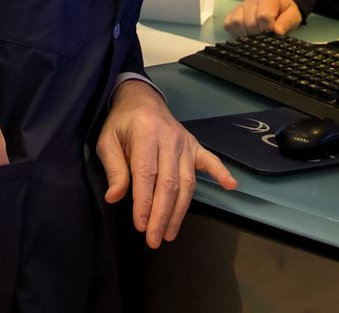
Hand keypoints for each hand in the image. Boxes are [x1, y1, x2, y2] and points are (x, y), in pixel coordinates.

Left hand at [96, 79, 236, 248]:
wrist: (141, 99)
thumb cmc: (122, 123)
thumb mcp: (107, 140)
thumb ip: (114, 168)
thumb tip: (115, 197)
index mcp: (145, 134)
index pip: (147, 173)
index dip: (144, 202)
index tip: (140, 225)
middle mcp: (169, 139)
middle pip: (169, 183)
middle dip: (162, 215)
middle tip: (153, 239)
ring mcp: (185, 143)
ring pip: (187, 181)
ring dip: (179, 210)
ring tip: (170, 233)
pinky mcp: (195, 145)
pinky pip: (210, 160)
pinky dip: (221, 172)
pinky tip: (230, 185)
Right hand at [223, 0, 300, 37]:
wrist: (276, 5)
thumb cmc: (284, 12)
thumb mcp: (293, 15)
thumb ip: (287, 22)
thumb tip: (277, 31)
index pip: (263, 16)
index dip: (267, 29)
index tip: (271, 34)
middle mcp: (251, 0)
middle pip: (249, 22)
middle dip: (257, 33)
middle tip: (264, 36)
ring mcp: (240, 6)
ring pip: (236, 22)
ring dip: (245, 33)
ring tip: (254, 36)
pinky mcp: (233, 13)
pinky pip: (228, 24)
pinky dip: (235, 32)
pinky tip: (245, 33)